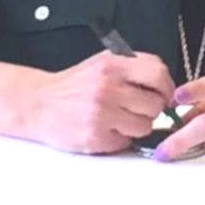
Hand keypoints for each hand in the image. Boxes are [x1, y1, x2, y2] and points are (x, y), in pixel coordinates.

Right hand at [0, 51, 174, 154]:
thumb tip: (163, 80)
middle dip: (151, 108)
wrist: (38, 105)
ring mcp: (102, 114)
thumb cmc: (72, 85)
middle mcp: (108, 88)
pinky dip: (121, 137)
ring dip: (137, 124)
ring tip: (120, 118)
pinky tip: (106, 128)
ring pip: (145, 126)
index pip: (157, 73)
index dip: (166, 86)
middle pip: (155, 104)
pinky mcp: (96, 137)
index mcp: (111, 65)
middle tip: (138, 107)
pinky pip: (127, 141)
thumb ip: (131, 66)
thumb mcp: (100, 63)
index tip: (163, 93)